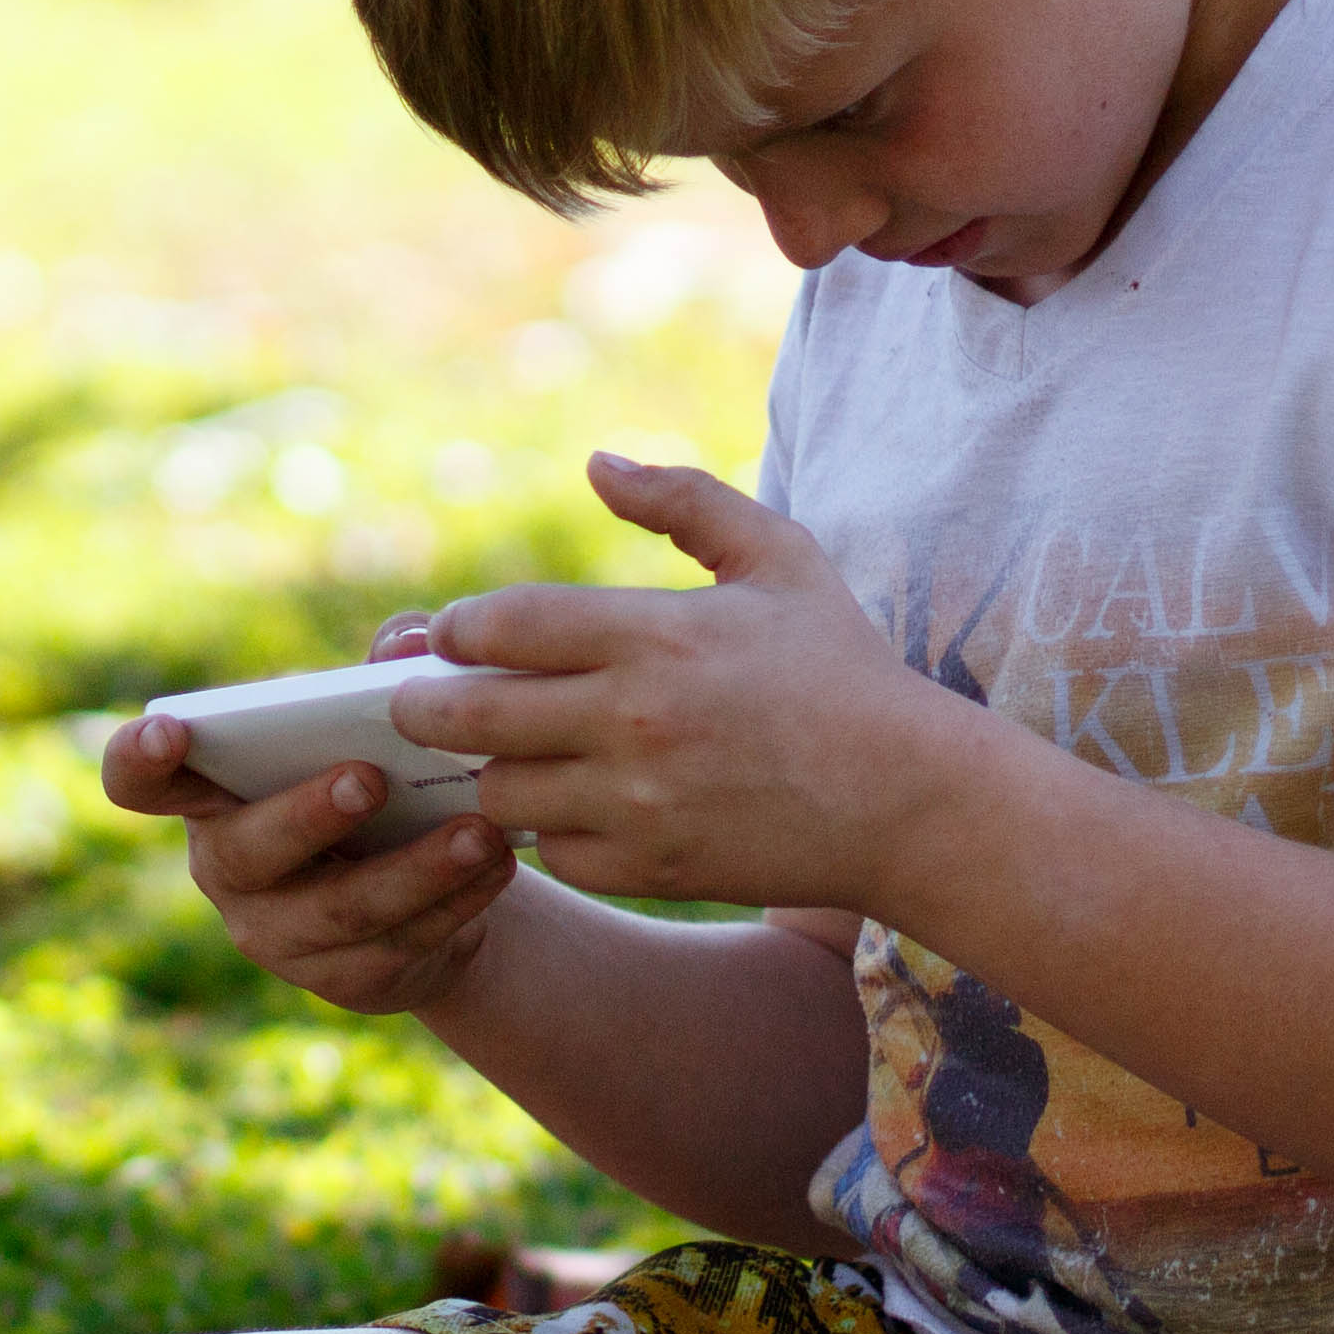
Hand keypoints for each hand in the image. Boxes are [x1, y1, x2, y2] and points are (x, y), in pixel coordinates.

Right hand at [105, 607, 525, 1020]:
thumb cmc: (378, 778)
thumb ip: (382, 670)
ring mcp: (278, 935)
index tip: (169, 731)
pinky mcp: (343, 982)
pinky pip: (397, 947)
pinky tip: (498, 864)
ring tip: (480, 832)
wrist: (429, 884)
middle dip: (306, 816)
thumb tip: (409, 642)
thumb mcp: (373, 722)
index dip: (139, 759)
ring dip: (413, 870)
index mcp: (209, 792)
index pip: (138, 782)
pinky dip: (456, 904)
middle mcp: (226, 868)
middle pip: (245, 852)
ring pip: (338, 912)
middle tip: (369, 779)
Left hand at [389, 454, 973, 911]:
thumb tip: (597, 463)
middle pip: (468, 717)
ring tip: (510, 753)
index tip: (452, 637)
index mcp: (654, 635)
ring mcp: (639, 803)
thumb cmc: (842, 669)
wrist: (911, 801)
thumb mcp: (779, 559)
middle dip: (425, 707)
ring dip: (493, 772)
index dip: (457, 631)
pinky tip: (571, 805)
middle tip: (421, 701)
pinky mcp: (650, 870)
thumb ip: (684, 501)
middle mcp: (635, 720)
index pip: (502, 625)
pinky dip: (549, 832)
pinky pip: (553, 852)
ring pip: (500, 792)